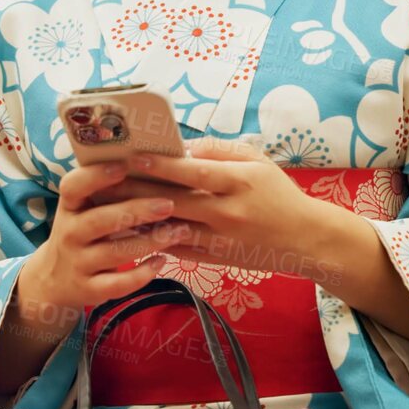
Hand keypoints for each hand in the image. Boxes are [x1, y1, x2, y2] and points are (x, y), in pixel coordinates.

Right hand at [21, 162, 192, 311]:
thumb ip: (107, 192)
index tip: (124, 165)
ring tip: (180, 231)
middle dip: (136, 211)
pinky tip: (162, 262)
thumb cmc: (81, 233)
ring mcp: (78, 263)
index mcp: (69, 207)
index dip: (96, 175)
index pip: (73, 186)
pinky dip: (141, 275)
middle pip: (101, 220)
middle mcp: (70, 234)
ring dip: (150, 241)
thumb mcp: (83, 210)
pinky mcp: (89, 290)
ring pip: (115, 253)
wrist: (53, 279)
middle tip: (169, 204)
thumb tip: (154, 163)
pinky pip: (117, 284)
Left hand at [99, 136, 340, 281]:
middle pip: (174, 201)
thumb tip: (182, 148)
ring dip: (136, 219)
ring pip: (170, 229)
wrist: (304, 240)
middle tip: (103, 181)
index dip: (163, 166)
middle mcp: (228, 213)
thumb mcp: (257, 162)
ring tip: (105, 207)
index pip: (195, 173)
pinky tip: (127, 230)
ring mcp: (220, 240)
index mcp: (240, 182)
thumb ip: (221, 151)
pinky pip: (177, 249)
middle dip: (137, 191)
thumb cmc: (278, 194)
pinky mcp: (215, 259)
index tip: (133, 158)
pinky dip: (151, 239)